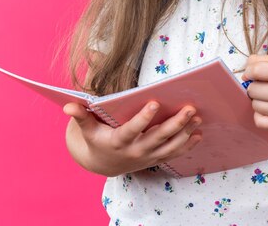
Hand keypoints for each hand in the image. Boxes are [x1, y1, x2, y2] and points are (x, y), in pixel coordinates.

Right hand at [64, 101, 202, 176]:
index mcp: (119, 141)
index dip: (144, 118)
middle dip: (176, 123)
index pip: (133, 129)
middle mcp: (136, 151)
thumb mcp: (86, 129)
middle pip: (159, 137)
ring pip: (170, 146)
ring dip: (186, 132)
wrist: (104, 164)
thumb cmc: (96, 139)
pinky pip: (174, 153)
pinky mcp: (156, 158)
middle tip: (190, 108)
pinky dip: (188, 144)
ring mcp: (148, 156)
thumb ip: (80, 116)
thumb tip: (68, 106)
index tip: (155, 102)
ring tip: (198, 117)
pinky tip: (199, 133)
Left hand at [242, 54, 267, 129]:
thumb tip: (245, 73)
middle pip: (252, 89)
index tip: (252, 72)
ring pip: (254, 105)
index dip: (250, 70)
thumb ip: (264, 60)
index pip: (256, 70)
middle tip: (267, 85)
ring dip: (259, 100)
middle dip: (256, 85)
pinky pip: (258, 121)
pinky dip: (260, 114)